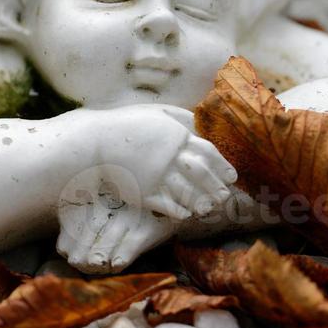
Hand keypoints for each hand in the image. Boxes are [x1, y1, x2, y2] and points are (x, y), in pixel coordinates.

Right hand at [91, 105, 236, 220]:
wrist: (95, 142)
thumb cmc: (127, 126)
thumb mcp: (155, 113)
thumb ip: (180, 117)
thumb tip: (201, 122)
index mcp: (175, 135)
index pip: (208, 152)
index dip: (222, 166)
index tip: (232, 177)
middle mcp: (169, 156)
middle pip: (202, 174)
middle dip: (216, 187)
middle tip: (224, 197)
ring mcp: (156, 175)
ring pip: (188, 192)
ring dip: (202, 202)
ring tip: (209, 208)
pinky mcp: (143, 192)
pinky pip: (168, 205)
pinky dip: (180, 211)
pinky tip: (187, 214)